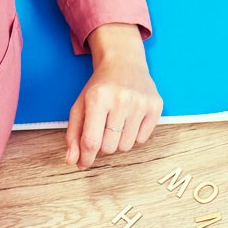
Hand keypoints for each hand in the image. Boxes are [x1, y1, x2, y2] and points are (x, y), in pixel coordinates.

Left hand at [65, 23, 162, 169]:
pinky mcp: (155, 106)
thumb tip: (72, 161)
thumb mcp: (80, 106)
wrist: (124, 62)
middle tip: (103, 128)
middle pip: (109, 147)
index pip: (91, 141)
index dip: (86, 157)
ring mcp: (140, 103)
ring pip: (126, 146)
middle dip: (103, 144)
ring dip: (118, 141)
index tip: (83, 164)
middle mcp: (121, 99)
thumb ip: (73, 134)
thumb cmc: (100, 87)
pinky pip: (141, 140)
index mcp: (98, 98)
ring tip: (117, 122)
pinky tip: (130, 119)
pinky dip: (134, 135)